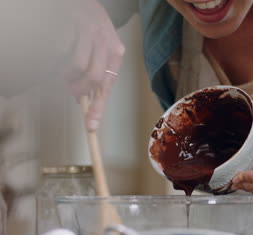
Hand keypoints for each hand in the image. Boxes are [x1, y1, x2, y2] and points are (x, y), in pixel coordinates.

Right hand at [61, 0, 124, 130]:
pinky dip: (58, 53)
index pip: (109, 85)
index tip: (90, 125)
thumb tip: (86, 101)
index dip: (99, 107)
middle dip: (80, 90)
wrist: (84, 2)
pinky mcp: (72, 25)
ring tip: (66, 70)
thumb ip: (98, 74)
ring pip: (77, 66)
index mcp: (116, 52)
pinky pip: (61, 50)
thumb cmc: (92, 31)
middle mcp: (105, 42)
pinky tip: (63, 44)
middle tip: (73, 93)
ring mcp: (89, 33)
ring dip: (67, 74)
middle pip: (94, 78)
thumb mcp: (102, 51)